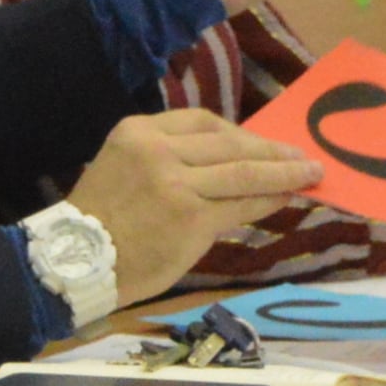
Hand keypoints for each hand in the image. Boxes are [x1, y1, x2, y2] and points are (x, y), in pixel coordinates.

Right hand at [66, 107, 324, 303]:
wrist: (77, 262)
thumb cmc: (101, 221)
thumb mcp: (125, 169)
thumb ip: (169, 159)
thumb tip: (229, 163)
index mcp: (139, 132)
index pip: (203, 122)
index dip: (240, 132)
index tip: (262, 142)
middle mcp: (158, 150)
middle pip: (229, 143)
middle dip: (270, 150)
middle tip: (300, 156)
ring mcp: (177, 183)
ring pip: (243, 172)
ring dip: (282, 173)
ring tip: (309, 173)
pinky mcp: (192, 217)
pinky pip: (241, 204)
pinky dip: (268, 200)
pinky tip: (285, 198)